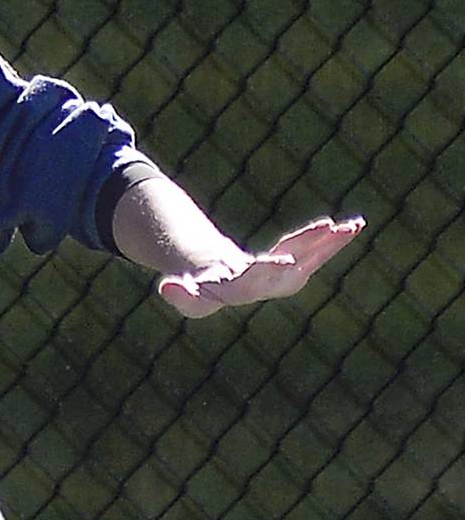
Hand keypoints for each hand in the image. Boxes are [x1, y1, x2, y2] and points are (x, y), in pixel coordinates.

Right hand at [157, 216, 365, 318]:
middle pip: (289, 266)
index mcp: (239, 291)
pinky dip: (332, 238)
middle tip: (332, 234)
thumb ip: (179, 293)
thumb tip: (168, 289)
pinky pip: (317, 251)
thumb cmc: (200, 288)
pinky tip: (352, 226)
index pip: (254, 280)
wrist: (221, 287)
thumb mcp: (185, 291)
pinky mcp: (298, 267)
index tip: (283, 261)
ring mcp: (286, 278)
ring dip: (328, 242)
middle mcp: (268, 287)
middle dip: (307, 250)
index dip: (268, 269)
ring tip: (350, 226)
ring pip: (309, 257)